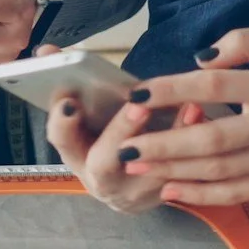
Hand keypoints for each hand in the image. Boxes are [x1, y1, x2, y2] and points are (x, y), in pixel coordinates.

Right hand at [43, 45, 203, 214]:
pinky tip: (201, 117)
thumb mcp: (88, 114)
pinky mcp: (162, 197)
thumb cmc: (106, 137)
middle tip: (139, 104)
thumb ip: (69, 79)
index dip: (63, 121)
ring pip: (150, 173)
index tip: (72, 99)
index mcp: (75, 154)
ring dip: (171, 138)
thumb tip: (47, 51)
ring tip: (188, 105)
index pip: (61, 140)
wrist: (128, 184)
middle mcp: (99, 180)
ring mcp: (131, 194)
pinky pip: (179, 176)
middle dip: (120, 131)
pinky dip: (193, 147)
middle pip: (103, 163)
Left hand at [118, 27, 248, 207]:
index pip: (213, 87)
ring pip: (219, 171)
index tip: (137, 95)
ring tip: (137, 167)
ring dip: (173, 171)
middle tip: (124, 147)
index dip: (171, 90)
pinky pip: (237, 192)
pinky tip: (173, 190)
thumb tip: (199, 59)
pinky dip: (202, 195)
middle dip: (162, 144)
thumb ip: (243, 41)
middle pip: (210, 138)